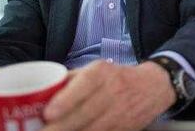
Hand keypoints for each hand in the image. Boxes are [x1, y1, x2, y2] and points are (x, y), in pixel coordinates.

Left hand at [43, 60, 175, 130]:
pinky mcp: (126, 129)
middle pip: (85, 113)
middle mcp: (113, 91)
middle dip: (61, 127)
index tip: (48, 113)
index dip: (66, 100)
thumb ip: (70, 80)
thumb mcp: (96, 69)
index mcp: (102, 73)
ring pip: (94, 129)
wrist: (154, 86)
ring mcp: (121, 112)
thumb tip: (41, 91)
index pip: (84, 85)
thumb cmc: (117, 78)